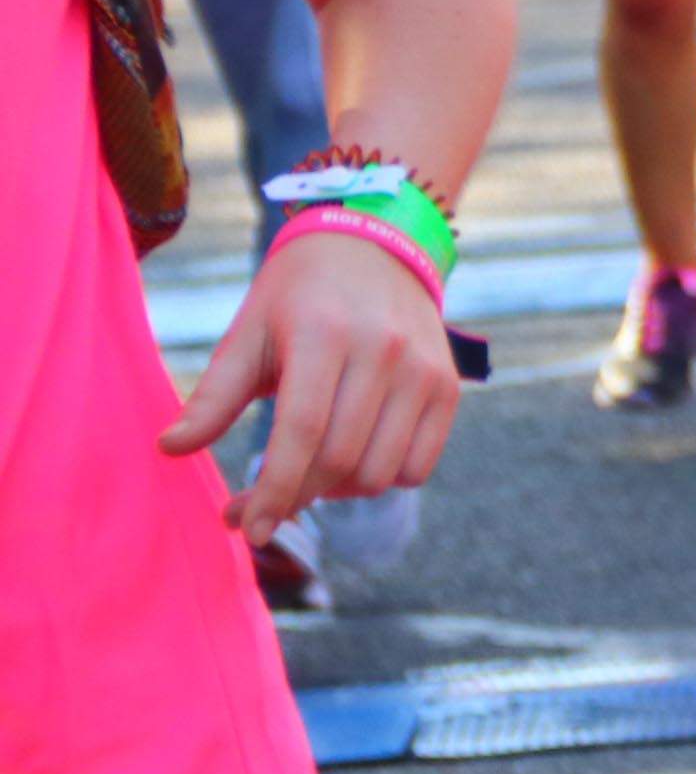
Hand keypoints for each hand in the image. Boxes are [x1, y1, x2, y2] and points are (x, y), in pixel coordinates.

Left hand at [161, 227, 458, 543]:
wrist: (377, 245)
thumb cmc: (298, 295)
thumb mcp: (249, 332)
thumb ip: (214, 394)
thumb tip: (169, 449)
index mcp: (326, 333)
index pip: (301, 431)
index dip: (273, 490)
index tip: (247, 528)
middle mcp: (385, 350)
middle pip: (339, 459)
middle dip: (293, 499)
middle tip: (258, 507)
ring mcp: (424, 369)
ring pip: (380, 472)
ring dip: (336, 492)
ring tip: (307, 474)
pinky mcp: (448, 385)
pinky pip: (418, 465)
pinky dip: (382, 478)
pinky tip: (352, 459)